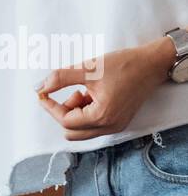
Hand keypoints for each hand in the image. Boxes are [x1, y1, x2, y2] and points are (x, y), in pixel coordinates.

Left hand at [35, 38, 173, 140]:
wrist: (153, 63)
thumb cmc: (125, 64)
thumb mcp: (90, 67)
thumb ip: (62, 77)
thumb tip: (41, 86)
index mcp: (101, 116)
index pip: (65, 120)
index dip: (50, 106)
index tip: (42, 93)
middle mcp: (108, 127)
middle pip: (71, 131)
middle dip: (64, 112)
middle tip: (72, 91)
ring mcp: (114, 127)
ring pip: (81, 130)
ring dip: (76, 112)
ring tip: (85, 90)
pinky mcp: (118, 122)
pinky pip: (93, 125)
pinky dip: (87, 112)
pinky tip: (93, 94)